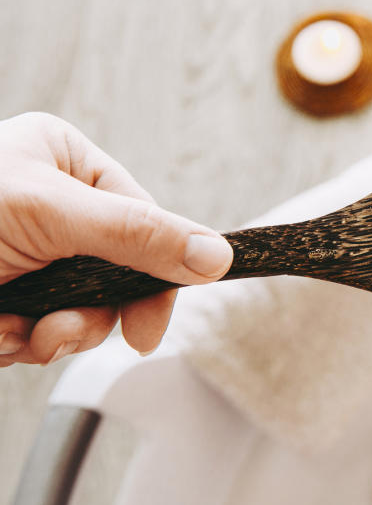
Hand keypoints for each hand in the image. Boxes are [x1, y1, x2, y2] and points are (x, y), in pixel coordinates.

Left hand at [0, 113, 232, 365]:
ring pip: (82, 308)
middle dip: (90, 311)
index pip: (143, 218)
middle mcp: (51, 205)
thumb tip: (217, 254)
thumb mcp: (48, 213)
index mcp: (64, 161)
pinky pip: (41, 330)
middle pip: (117, 270)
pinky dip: (19, 344)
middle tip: (63, 331)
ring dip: (54, 334)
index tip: (149, 326)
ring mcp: (29, 253)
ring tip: (16, 331)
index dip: (154, 273)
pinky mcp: (6, 295)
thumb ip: (137, 235)